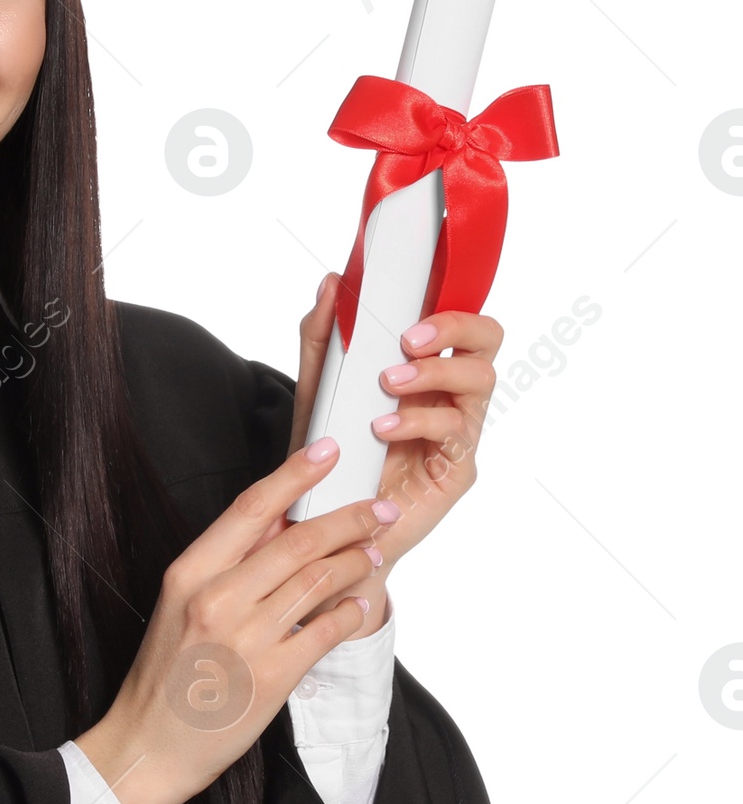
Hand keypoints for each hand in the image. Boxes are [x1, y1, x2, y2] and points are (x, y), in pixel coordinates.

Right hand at [75, 440, 397, 803]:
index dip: (294, 474)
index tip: (326, 453)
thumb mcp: (180, 605)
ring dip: (356, 562)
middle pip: (298, 540)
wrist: (149, 744)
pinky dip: (351, 613)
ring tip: (373, 555)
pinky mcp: (274, 675)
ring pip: (319, 580)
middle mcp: (217, 599)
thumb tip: (278, 524)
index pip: (251, 508)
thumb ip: (227, 565)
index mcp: (190, 573)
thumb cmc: (166, 676)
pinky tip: (359, 606)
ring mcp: (247, 637)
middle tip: (378, 509)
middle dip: (349, 519)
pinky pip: (327, 630)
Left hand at [290, 274, 501, 610]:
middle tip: (407, 339)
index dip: (449, 298)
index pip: (457, 318)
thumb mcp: (316, 388)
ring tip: (388, 383)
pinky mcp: (456, 469)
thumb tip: (332, 283)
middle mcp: (450, 393)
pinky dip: (418, 421)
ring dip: (433, 373)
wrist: (327, 521)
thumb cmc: (332, 451)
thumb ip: (323, 336)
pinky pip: (457, 432)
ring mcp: (459, 431)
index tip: (415, 291)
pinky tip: (382, 428)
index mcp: (426, 367)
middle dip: (453, 327)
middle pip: (487, 340)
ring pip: (480, 380)